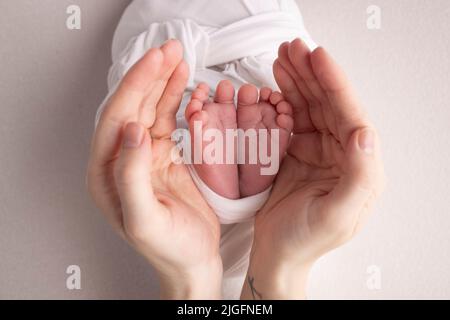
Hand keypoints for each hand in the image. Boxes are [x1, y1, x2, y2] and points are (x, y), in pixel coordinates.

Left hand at [87, 40, 221, 298]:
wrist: (192, 260)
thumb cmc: (169, 248)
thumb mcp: (144, 219)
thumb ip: (131, 175)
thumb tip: (132, 130)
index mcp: (107, 174)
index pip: (117, 119)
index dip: (135, 86)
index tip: (156, 61)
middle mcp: (121, 161)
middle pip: (132, 107)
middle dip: (150, 75)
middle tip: (169, 51)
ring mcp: (144, 156)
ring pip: (150, 109)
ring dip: (163, 82)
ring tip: (177, 59)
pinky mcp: (164, 156)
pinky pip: (167, 120)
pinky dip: (175, 100)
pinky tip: (183, 84)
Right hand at [241, 39, 384, 298]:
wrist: (277, 254)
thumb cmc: (306, 241)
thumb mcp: (337, 215)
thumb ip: (359, 176)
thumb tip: (365, 133)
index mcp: (359, 167)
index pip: (350, 115)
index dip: (333, 83)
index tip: (316, 57)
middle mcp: (341, 155)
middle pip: (327, 104)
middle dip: (310, 74)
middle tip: (292, 49)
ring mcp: (317, 151)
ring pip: (308, 107)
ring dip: (295, 81)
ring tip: (281, 59)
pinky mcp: (295, 153)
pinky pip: (289, 120)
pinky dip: (280, 101)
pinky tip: (272, 87)